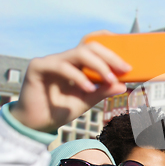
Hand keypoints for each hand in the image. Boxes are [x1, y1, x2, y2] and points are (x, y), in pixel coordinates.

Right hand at [10, 31, 130, 131]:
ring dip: (98, 65)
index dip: (109, 42)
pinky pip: (62, 66)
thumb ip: (103, 91)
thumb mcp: (87, 100)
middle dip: (110, 56)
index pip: (93, 44)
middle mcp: (65, 58)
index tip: (127, 51)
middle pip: (90, 46)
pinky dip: (78, 77)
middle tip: (126, 68)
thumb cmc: (61, 109)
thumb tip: (123, 85)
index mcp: (76, 63)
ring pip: (79, 53)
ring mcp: (51, 60)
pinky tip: (88, 88)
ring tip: (110, 79)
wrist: (36, 123)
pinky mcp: (38, 67)